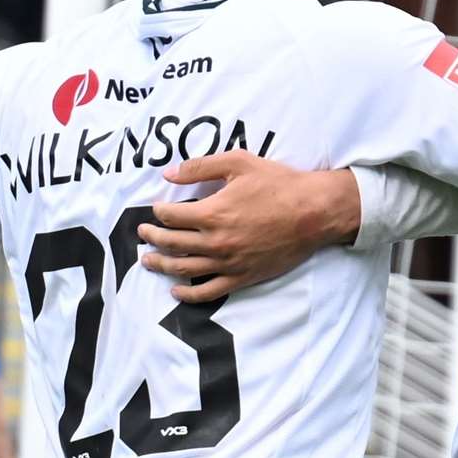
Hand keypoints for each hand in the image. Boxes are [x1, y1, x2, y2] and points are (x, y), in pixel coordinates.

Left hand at [135, 151, 359, 302]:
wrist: (315, 212)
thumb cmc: (279, 183)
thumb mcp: (238, 162)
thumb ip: (199, 167)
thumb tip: (168, 173)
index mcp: (212, 213)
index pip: (171, 216)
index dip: (159, 212)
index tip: (157, 209)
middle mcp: (216, 241)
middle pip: (172, 243)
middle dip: (153, 238)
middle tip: (142, 234)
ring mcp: (229, 263)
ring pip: (185, 269)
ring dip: (162, 266)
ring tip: (148, 261)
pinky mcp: (243, 277)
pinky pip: (209, 291)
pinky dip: (189, 294)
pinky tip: (176, 291)